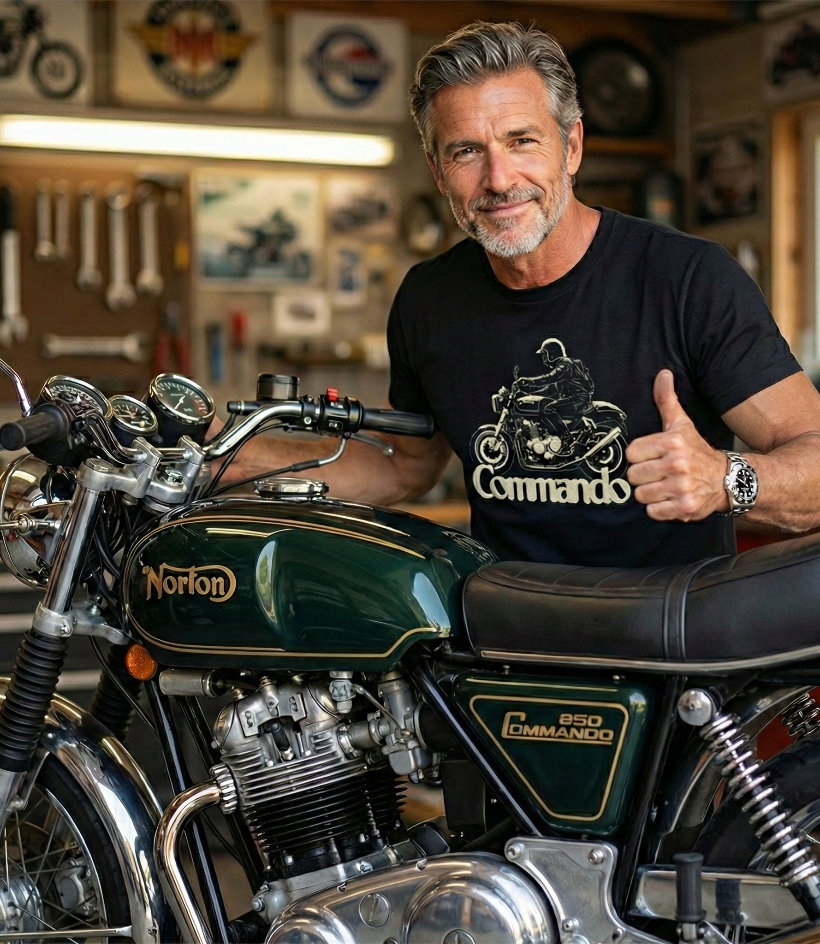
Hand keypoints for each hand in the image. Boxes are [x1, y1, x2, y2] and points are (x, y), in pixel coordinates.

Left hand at [626, 370, 729, 520]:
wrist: (729, 479)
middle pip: (633, 476)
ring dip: (650, 494)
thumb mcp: (682, 424)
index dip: (639, 456)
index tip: (651, 457)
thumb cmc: (698, 451)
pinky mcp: (685, 508)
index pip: (631, 453)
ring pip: (641, 495)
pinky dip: (659, 509)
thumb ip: (667, 400)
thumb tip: (663, 373)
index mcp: (672, 443)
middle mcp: (677, 465)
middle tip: (657, 473)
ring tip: (664, 486)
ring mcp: (682, 488)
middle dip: (643, 476)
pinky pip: (653, 512)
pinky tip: (670, 500)